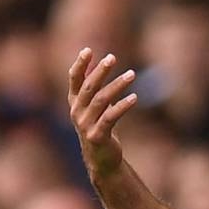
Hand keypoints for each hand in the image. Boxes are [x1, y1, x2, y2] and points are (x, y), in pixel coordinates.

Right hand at [68, 48, 137, 180]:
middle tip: (112, 57)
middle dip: (100, 71)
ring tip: (132, 74)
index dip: (79, 65)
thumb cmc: (99, 128)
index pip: (73, 80)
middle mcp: (76, 112)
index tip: (88, 50)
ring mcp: (85, 125)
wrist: (101, 159)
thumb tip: (97, 64)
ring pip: (101, 100)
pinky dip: (122, 106)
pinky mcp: (97, 136)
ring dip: (117, 85)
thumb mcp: (95, 106)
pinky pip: (110, 117)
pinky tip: (135, 97)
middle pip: (88, 87)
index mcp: (74, 103)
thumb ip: (94, 87)